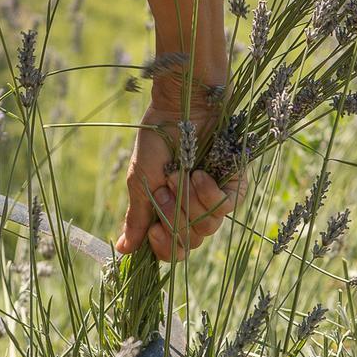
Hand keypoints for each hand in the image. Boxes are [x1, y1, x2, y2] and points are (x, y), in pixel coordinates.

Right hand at [115, 101, 245, 261]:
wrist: (181, 104)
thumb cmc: (158, 138)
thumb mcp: (141, 179)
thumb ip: (138, 216)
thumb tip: (122, 250)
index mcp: (169, 212)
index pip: (172, 251)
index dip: (164, 247)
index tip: (154, 230)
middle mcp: (193, 210)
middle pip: (190, 243)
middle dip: (174, 216)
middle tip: (166, 187)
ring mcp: (214, 199)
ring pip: (207, 226)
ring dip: (189, 201)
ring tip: (181, 173)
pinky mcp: (234, 185)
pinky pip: (226, 207)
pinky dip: (210, 193)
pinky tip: (200, 174)